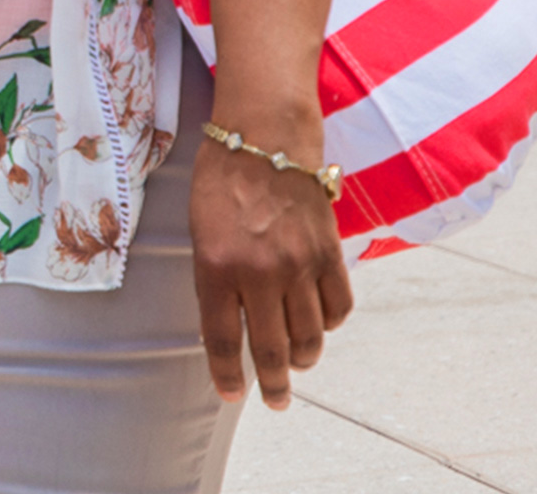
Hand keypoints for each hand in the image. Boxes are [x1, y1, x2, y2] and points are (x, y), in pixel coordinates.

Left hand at [189, 116, 353, 408]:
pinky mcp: (329, 253)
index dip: (226, 376)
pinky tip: (319, 326)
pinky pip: (337, 308)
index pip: (221, 341)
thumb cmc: (221, 181)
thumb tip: (226, 329)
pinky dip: (330, 325)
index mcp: (215, 266)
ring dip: (303, 358)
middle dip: (274, 385)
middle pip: (270, 349)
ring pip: (309, 336)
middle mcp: (258, 272)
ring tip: (297, 364)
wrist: (265, 135)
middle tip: (276, 401)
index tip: (232, 396)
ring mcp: (298, 264)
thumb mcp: (199, 232)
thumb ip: (212, 281)